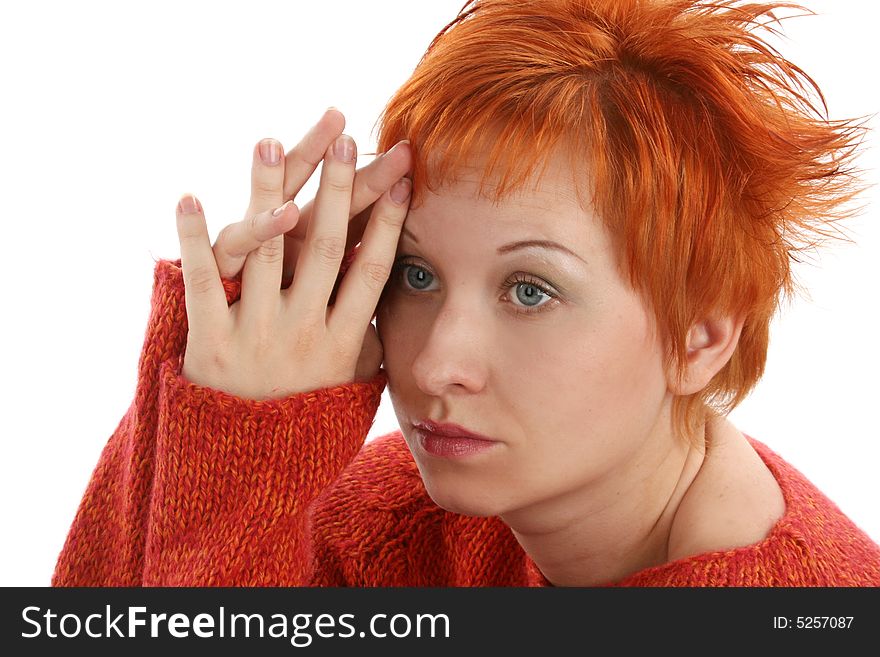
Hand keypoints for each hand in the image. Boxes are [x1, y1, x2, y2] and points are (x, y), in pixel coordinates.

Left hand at [174, 116, 412, 399]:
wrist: (244, 468)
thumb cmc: (304, 421)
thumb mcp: (352, 388)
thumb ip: (372, 344)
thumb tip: (401, 305)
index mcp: (342, 342)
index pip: (370, 270)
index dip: (387, 223)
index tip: (402, 179)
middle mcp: (303, 333)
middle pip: (323, 248)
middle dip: (337, 190)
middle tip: (346, 138)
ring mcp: (255, 334)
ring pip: (264, 251)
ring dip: (266, 193)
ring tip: (268, 142)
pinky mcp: (209, 341)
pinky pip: (202, 281)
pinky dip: (193, 238)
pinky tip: (188, 195)